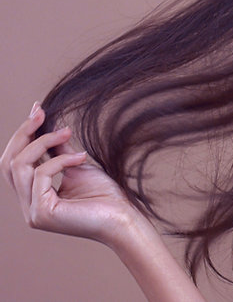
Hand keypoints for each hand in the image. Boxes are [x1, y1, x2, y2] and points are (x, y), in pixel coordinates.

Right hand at [2, 102, 140, 247]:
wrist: (123, 219)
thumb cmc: (105, 196)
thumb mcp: (77, 165)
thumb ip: (58, 151)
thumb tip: (46, 125)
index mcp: (32, 195)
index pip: (14, 161)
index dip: (23, 135)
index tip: (37, 110)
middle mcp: (27, 205)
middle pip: (8, 163)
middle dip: (23, 134)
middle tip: (41, 113)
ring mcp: (31, 212)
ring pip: (19, 166)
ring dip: (43, 143)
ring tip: (67, 133)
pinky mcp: (41, 213)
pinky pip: (40, 175)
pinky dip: (60, 161)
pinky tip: (81, 157)